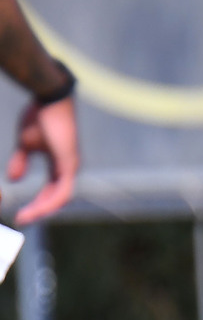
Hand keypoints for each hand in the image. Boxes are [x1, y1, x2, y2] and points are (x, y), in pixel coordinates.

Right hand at [7, 97, 78, 223]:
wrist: (48, 98)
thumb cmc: (39, 117)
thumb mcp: (25, 144)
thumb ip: (21, 162)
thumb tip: (13, 179)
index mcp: (60, 164)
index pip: (51, 190)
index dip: (37, 203)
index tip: (21, 214)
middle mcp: (68, 168)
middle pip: (56, 197)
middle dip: (39, 210)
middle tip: (23, 220)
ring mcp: (71, 165)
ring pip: (61, 197)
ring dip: (43, 209)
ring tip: (27, 217)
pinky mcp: (69, 162)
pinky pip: (63, 189)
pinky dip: (51, 201)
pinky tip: (39, 208)